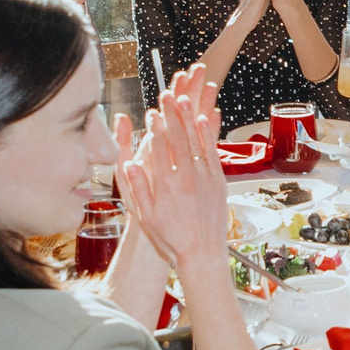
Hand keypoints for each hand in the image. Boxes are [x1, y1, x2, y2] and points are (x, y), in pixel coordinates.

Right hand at [113, 68, 225, 273]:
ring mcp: (204, 178)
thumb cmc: (171, 238)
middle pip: (178, 138)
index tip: (151, 113)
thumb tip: (130, 163)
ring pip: (196, 141)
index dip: (155, 128)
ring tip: (185, 98)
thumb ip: (138, 187)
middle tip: (167, 95)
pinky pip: (213, 152)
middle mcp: (186, 178)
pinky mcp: (218, 181)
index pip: (158, 148)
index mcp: (165, 186)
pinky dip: (208, 134)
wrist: (201, 254)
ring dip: (190, 118)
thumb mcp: (146, 216)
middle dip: (171, 115)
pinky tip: (205, 119)